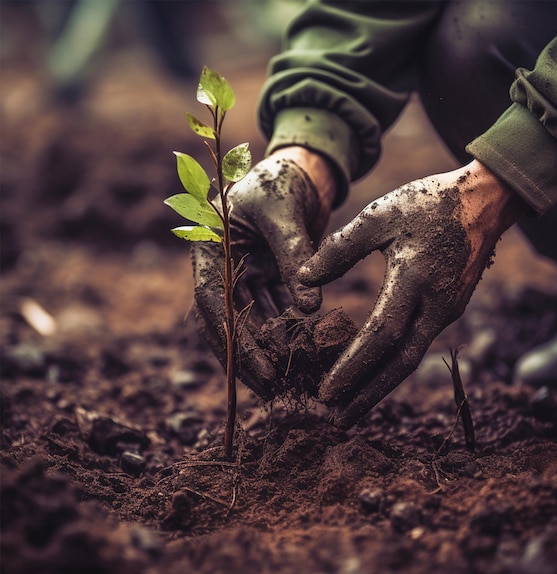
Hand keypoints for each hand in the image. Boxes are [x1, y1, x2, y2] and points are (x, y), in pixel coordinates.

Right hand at [192, 147, 336, 397]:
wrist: (299, 166)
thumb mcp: (284, 214)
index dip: (236, 342)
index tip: (262, 371)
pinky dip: (290, 329)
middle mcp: (224, 267)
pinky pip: (277, 309)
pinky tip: (307, 351)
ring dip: (272, 348)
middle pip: (231, 322)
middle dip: (251, 357)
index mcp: (211, 250)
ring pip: (255, 320)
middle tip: (274, 389)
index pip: (215, 305)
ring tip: (292, 378)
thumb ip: (295, 258)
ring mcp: (247, 274)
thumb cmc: (281, 178)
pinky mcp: (270, 276)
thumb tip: (310, 308)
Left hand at [298, 160, 522, 427]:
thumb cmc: (429, 203)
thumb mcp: (380, 216)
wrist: (485, 201)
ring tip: (351, 409)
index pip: (380, 336)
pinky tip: (373, 373)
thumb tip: (303, 279)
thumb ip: (340, 248)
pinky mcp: (449, 310)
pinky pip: (417, 345)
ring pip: (410, 359)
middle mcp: (436, 306)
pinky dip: (392, 365)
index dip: (353, 367)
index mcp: (415, 280)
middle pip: (399, 364)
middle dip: (367, 395)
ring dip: (380, 385)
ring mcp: (446, 311)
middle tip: (337, 421)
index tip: (326, 392)